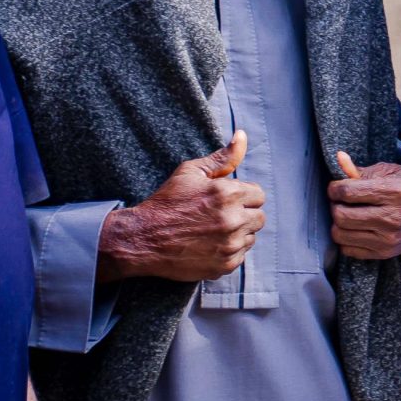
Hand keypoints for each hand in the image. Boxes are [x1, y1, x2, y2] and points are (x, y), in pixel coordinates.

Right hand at [97, 131, 262, 283]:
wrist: (141, 239)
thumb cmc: (166, 203)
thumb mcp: (191, 173)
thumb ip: (222, 157)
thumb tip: (242, 135)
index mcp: (229, 194)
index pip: (258, 195)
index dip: (242, 196)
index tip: (225, 200)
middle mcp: (233, 220)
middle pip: (259, 217)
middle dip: (243, 215)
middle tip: (218, 216)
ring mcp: (230, 245)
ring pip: (251, 237)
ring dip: (238, 234)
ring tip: (211, 231)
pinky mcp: (224, 265)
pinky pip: (241, 256)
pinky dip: (229, 251)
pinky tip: (209, 245)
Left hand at [328, 152, 400, 261]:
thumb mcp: (392, 171)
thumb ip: (362, 170)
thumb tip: (339, 158)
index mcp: (394, 192)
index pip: (347, 192)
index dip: (335, 188)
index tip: (337, 187)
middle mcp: (392, 217)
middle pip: (341, 215)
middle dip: (335, 205)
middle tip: (342, 201)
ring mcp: (388, 238)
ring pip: (341, 235)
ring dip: (338, 223)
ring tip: (348, 214)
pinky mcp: (385, 252)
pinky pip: (349, 250)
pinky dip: (346, 239)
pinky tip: (356, 228)